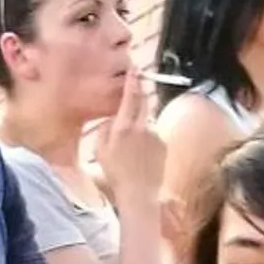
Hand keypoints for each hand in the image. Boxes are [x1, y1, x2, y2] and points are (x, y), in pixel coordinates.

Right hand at [94, 66, 164, 208]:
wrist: (139, 194)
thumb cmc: (115, 174)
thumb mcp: (99, 151)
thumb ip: (104, 129)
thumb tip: (112, 119)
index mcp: (123, 127)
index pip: (130, 96)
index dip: (132, 81)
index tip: (134, 69)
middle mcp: (141, 126)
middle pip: (143, 101)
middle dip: (139, 94)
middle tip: (134, 91)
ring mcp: (155, 134)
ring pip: (147, 119)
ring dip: (140, 122)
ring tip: (132, 143)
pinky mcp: (164, 143)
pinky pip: (153, 133)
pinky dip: (148, 137)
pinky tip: (141, 153)